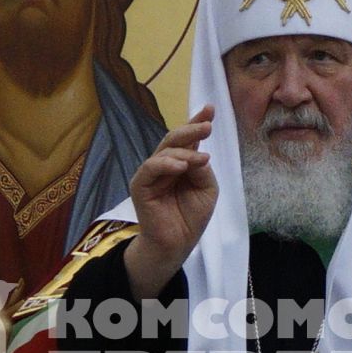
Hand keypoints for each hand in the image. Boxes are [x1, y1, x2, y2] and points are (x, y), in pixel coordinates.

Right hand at [124, 107, 216, 299]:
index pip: (188, 139)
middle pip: (174, 139)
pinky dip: (166, 164)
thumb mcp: (206, 189)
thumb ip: (202, 168)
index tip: (211, 108)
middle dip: (192, 129)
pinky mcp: (140, 185)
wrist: (177, 244)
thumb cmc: (191, 217)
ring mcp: (151, 174)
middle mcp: (165, 165)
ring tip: (202, 159)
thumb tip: (197, 153)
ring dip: (185, 151)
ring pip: (165, 151)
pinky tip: (182, 166)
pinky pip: (151, 167)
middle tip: (207, 125)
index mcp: (181, 163)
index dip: (197, 121)